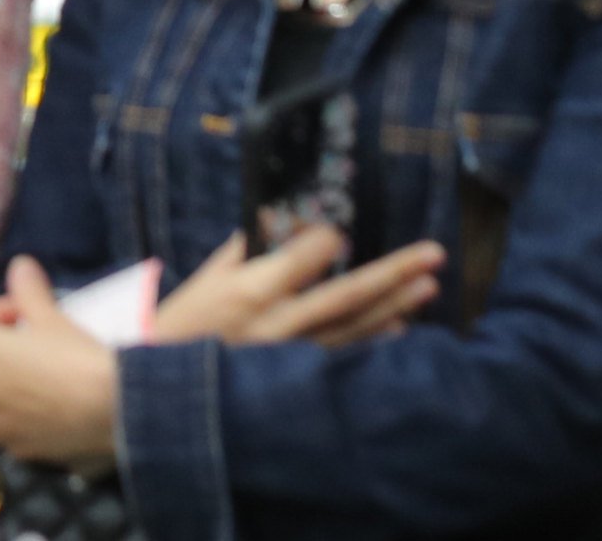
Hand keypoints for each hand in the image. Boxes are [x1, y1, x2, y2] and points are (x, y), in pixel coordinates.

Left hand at [0, 259, 123, 469]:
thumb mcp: (51, 316)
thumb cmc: (77, 357)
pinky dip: (25, 413)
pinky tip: (55, 406)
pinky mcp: (18, 448)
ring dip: (10, 383)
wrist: (114, 410)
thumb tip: (20, 265)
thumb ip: (28, 289)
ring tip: (45, 376)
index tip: (27, 314)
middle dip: (3, 349)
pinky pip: (13, 424)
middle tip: (38, 344)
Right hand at [148, 227, 444, 348]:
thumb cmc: (187, 321)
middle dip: (392, 272)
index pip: (302, 259)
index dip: (325, 240)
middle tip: (432, 254)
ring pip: (355, 326)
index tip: (341, 228)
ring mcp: (294, 355)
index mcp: (249, 291)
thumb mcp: (210, 275)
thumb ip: (250, 246)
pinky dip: (374, 340)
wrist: (168, 384)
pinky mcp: (299, 377)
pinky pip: (346, 355)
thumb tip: (285, 218)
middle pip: (346, 295)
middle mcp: (278, 324)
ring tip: (429, 284)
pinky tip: (401, 326)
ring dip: (395, 304)